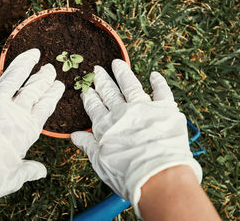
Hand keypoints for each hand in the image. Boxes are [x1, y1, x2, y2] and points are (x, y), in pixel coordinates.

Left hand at [0, 49, 64, 220]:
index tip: (58, 84)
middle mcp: (14, 112)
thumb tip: (40, 172)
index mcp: (27, 129)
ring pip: (13, 78)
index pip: (45, 106)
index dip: (52, 94)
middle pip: (33, 89)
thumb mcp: (14, 176)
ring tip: (32, 54)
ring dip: (23, 65)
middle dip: (43, 77)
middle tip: (49, 67)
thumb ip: (28, 170)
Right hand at [71, 59, 201, 216]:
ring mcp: (144, 108)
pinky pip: (162, 91)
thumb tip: (74, 135)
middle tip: (97, 69)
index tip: (86, 88)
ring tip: (117, 63)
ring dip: (123, 74)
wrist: (157, 175)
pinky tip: (154, 75)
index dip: (89, 96)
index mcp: (106, 125)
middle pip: (110, 93)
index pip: (94, 106)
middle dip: (102, 80)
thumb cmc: (127, 174)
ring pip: (131, 86)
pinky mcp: (165, 109)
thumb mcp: (100, 162)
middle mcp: (123, 112)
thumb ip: (88, 145)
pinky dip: (158, 82)